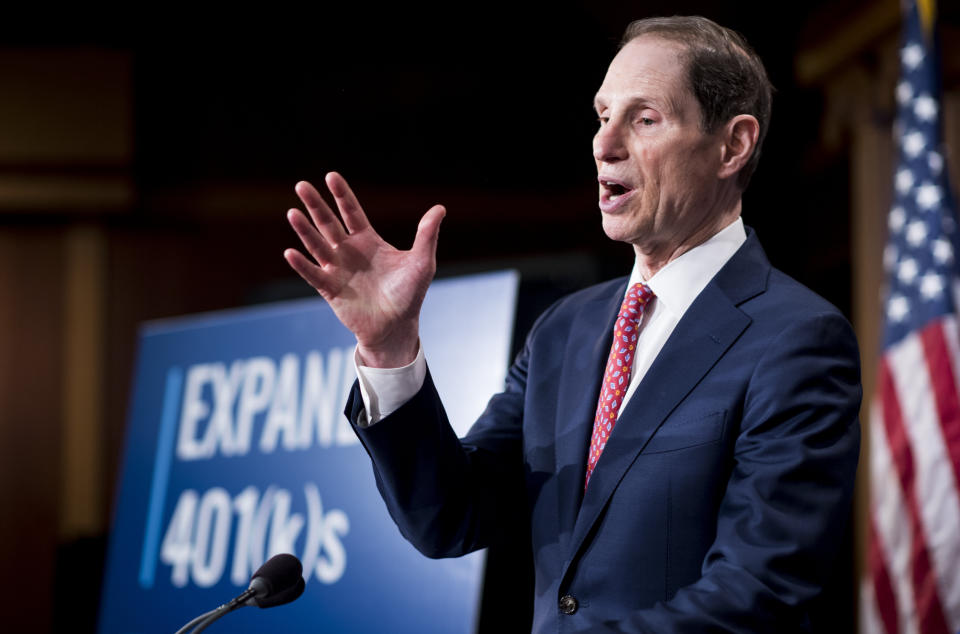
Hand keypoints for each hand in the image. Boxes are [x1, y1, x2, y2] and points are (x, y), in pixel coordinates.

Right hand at [284, 172, 444, 367]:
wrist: (396, 326)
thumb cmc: (409, 294)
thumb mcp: (421, 262)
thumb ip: (427, 235)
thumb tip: (440, 208)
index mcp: (368, 241)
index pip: (352, 212)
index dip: (342, 195)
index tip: (331, 176)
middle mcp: (348, 251)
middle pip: (328, 223)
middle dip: (316, 205)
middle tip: (301, 185)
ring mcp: (337, 270)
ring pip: (317, 245)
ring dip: (304, 230)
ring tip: (292, 213)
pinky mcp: (330, 290)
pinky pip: (313, 274)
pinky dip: (302, 265)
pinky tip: (291, 253)